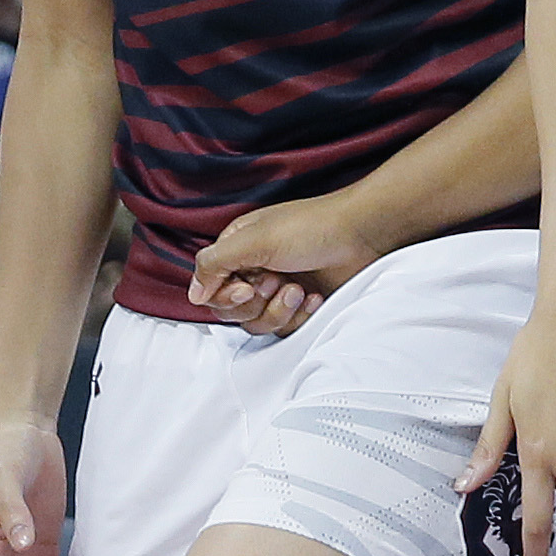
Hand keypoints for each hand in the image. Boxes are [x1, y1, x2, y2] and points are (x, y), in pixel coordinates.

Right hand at [186, 196, 381, 338]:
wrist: (362, 234)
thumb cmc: (310, 227)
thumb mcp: (254, 239)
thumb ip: (214, 264)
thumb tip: (194, 295)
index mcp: (237, 249)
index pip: (211, 289)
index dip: (226, 296)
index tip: (248, 288)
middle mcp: (253, 270)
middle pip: (232, 311)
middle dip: (255, 303)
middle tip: (277, 282)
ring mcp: (277, 289)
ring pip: (258, 324)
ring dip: (278, 311)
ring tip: (299, 289)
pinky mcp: (301, 305)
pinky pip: (286, 328)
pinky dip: (300, 315)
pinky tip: (315, 296)